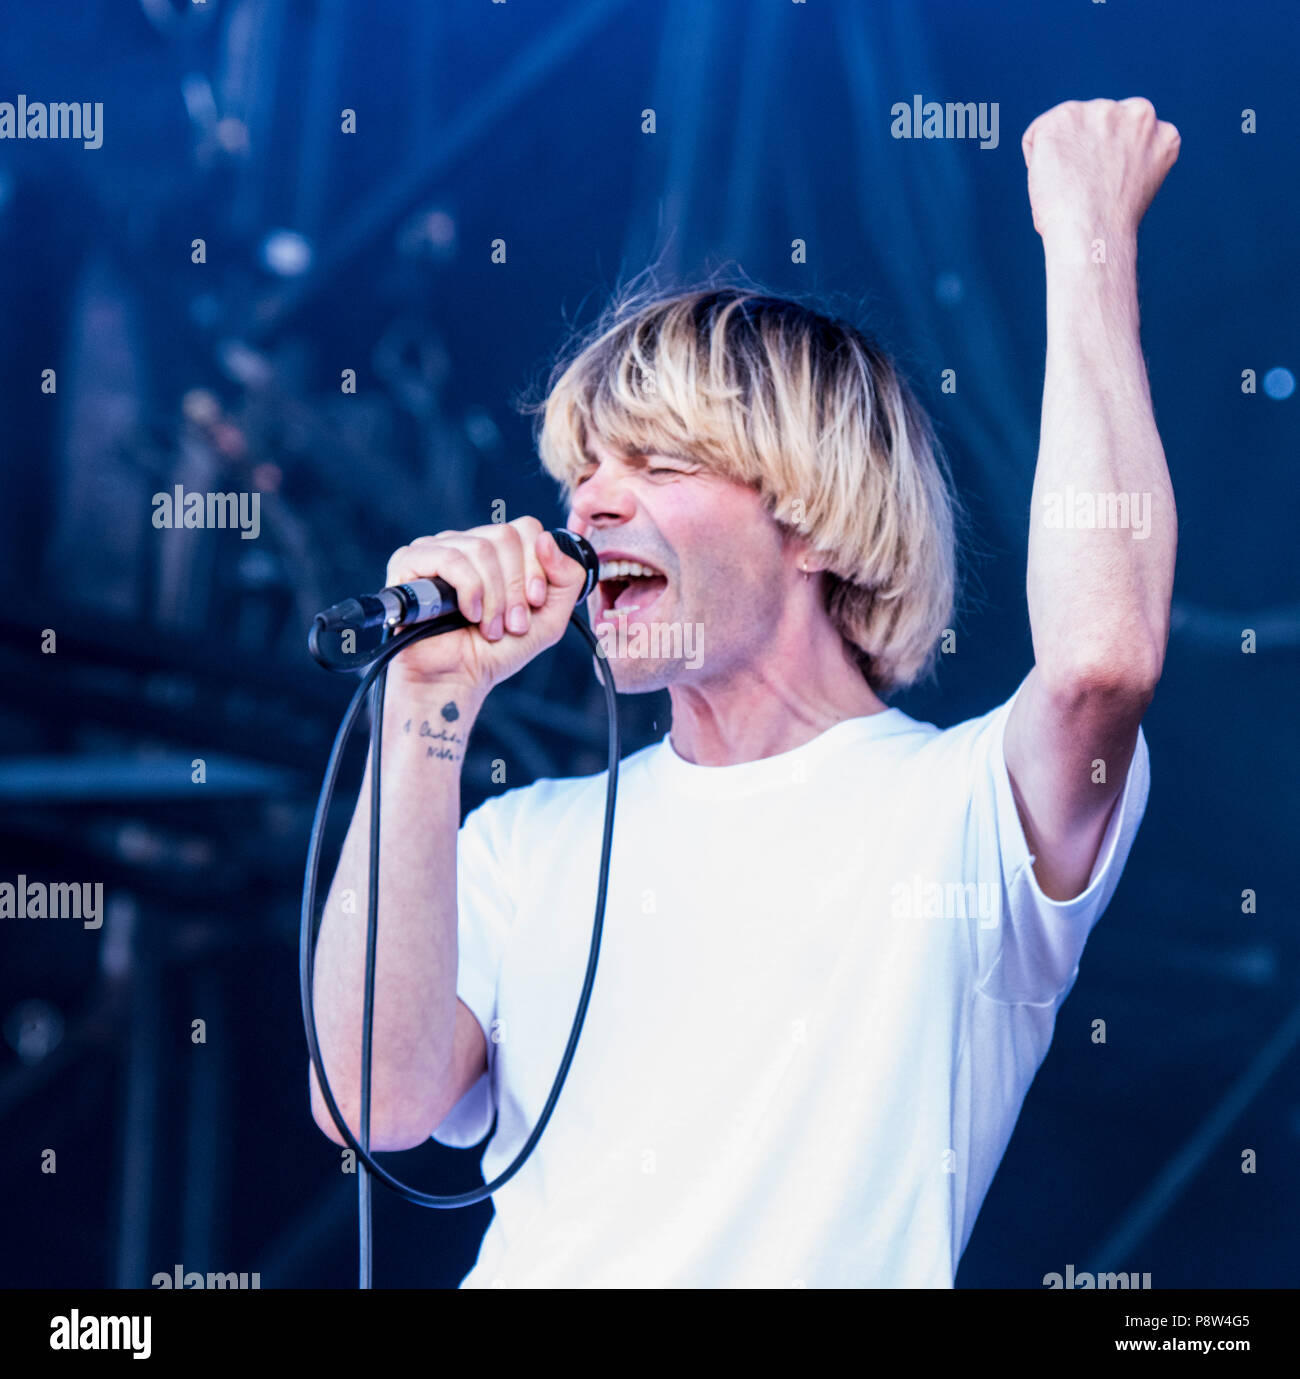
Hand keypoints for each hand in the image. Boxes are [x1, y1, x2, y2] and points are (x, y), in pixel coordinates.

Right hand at [381, 516, 588, 701]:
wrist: (457, 680)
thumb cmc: (496, 652)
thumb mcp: (549, 618)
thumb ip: (567, 579)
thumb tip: (547, 540)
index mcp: (495, 551)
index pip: (526, 528)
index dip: (537, 565)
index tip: (534, 602)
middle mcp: (464, 543)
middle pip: (506, 535)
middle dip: (515, 587)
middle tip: (512, 623)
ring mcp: (434, 549)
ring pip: (482, 548)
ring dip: (494, 596)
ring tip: (490, 628)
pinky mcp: (409, 562)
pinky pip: (451, 558)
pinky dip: (470, 590)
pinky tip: (469, 614)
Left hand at [1022, 98, 1179, 244]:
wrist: (1092, 233)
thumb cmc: (1107, 228)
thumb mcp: (1136, 186)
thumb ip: (1126, 160)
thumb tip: (1097, 160)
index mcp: (1162, 134)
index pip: (1126, 134)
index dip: (1106, 161)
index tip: (1101, 185)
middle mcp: (1139, 113)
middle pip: (1097, 126)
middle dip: (1084, 150)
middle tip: (1081, 188)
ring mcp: (1102, 111)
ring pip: (1067, 128)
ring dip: (1061, 154)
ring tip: (1068, 187)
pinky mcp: (1065, 116)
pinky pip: (1036, 137)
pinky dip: (1035, 160)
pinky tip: (1049, 181)